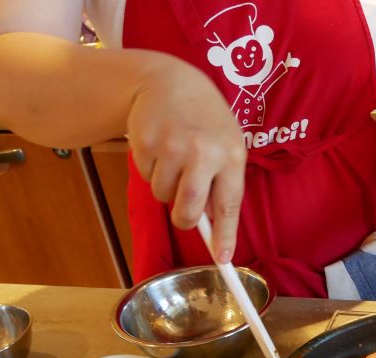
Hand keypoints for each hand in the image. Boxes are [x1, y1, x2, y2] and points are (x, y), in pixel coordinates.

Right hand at [126, 58, 246, 261]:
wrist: (169, 80)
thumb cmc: (205, 121)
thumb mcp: (227, 144)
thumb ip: (223, 183)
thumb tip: (214, 227)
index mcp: (230, 155)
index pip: (228, 205)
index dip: (224, 236)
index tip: (222, 259)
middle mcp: (202, 152)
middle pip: (188, 209)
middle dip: (185, 219)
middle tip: (185, 213)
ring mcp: (171, 146)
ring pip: (163, 195)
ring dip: (167, 189)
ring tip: (175, 161)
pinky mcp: (145, 143)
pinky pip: (147, 177)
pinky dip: (152, 171)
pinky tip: (160, 147)